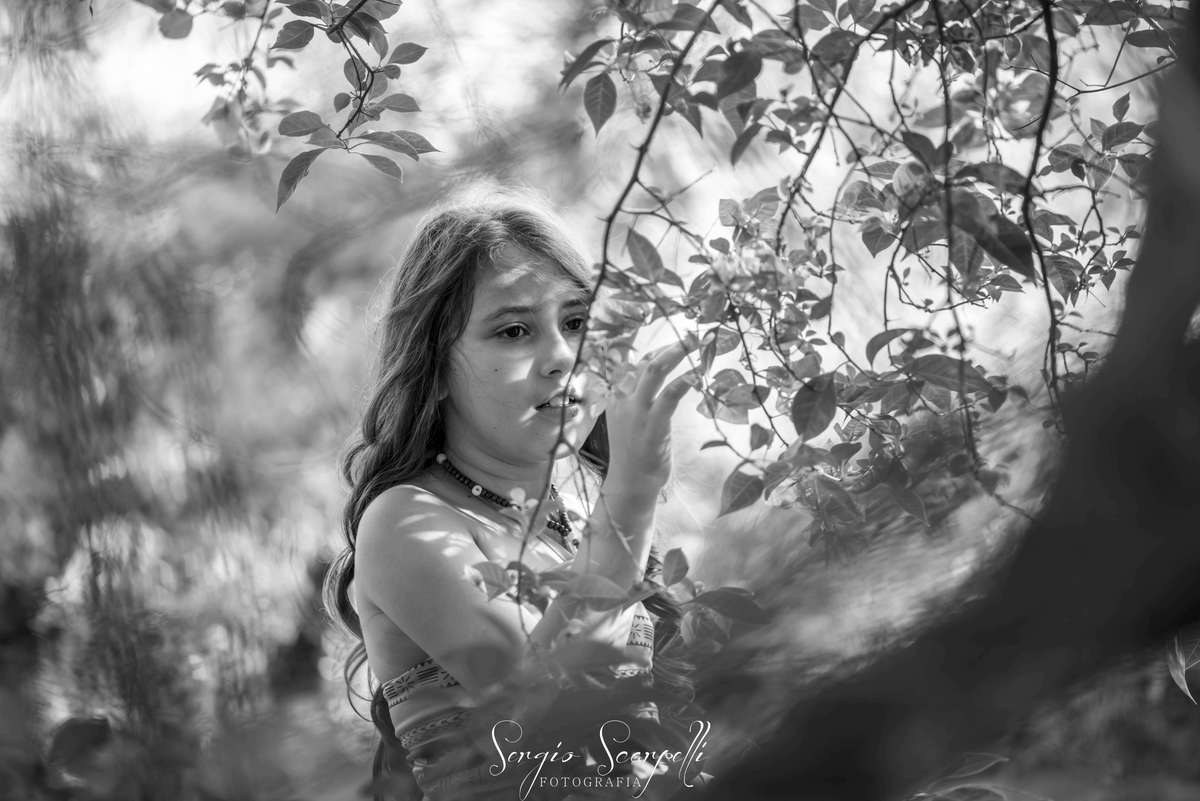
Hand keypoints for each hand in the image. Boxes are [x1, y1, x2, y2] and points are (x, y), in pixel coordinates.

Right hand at [600, 337, 699, 493]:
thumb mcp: (629, 418)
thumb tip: (652, 373)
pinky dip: (683, 382)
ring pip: (652, 371)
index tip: (669, 336)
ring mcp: (636, 412)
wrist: (629, 484)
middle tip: (691, 334)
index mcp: (615, 395)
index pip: (627, 359)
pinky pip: (667, 397)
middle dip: (668, 345)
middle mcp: (622, 398)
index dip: (649, 345)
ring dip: (675, 352)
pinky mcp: (651, 427)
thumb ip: (637, 395)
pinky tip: (696, 375)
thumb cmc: (634, 451)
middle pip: (642, 359)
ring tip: (695, 342)